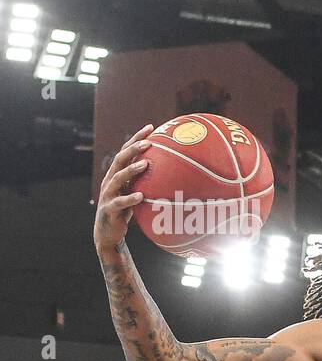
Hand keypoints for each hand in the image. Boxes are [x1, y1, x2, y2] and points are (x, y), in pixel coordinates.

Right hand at [94, 124, 152, 253]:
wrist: (108, 233)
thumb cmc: (126, 211)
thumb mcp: (136, 193)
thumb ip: (147, 182)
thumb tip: (174, 173)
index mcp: (117, 174)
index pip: (126, 151)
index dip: (137, 138)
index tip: (151, 127)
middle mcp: (110, 180)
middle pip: (120, 159)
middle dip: (133, 148)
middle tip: (149, 142)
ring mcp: (108, 194)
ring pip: (117, 178)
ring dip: (131, 170)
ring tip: (145, 164)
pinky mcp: (109, 209)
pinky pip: (120, 202)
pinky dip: (130, 199)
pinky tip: (141, 196)